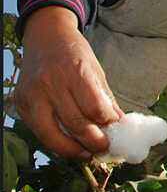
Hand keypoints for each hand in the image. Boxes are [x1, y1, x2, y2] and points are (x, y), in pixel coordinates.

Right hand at [14, 6, 123, 158]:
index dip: (108, 124)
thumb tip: (120, 126)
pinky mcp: (21, 104)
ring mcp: (32, 95)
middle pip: (75, 124)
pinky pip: (40, 131)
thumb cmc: (75, 54)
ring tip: (89, 153)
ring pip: (53, 135)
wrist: (45, 37)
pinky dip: (56, 142)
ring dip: (74, 150)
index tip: (118, 131)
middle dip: (94, 142)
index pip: (94, 108)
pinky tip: (70, 145)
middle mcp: (50, 83)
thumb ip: (106, 100)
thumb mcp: (96, 71)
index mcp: (75, 71)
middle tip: (106, 149)